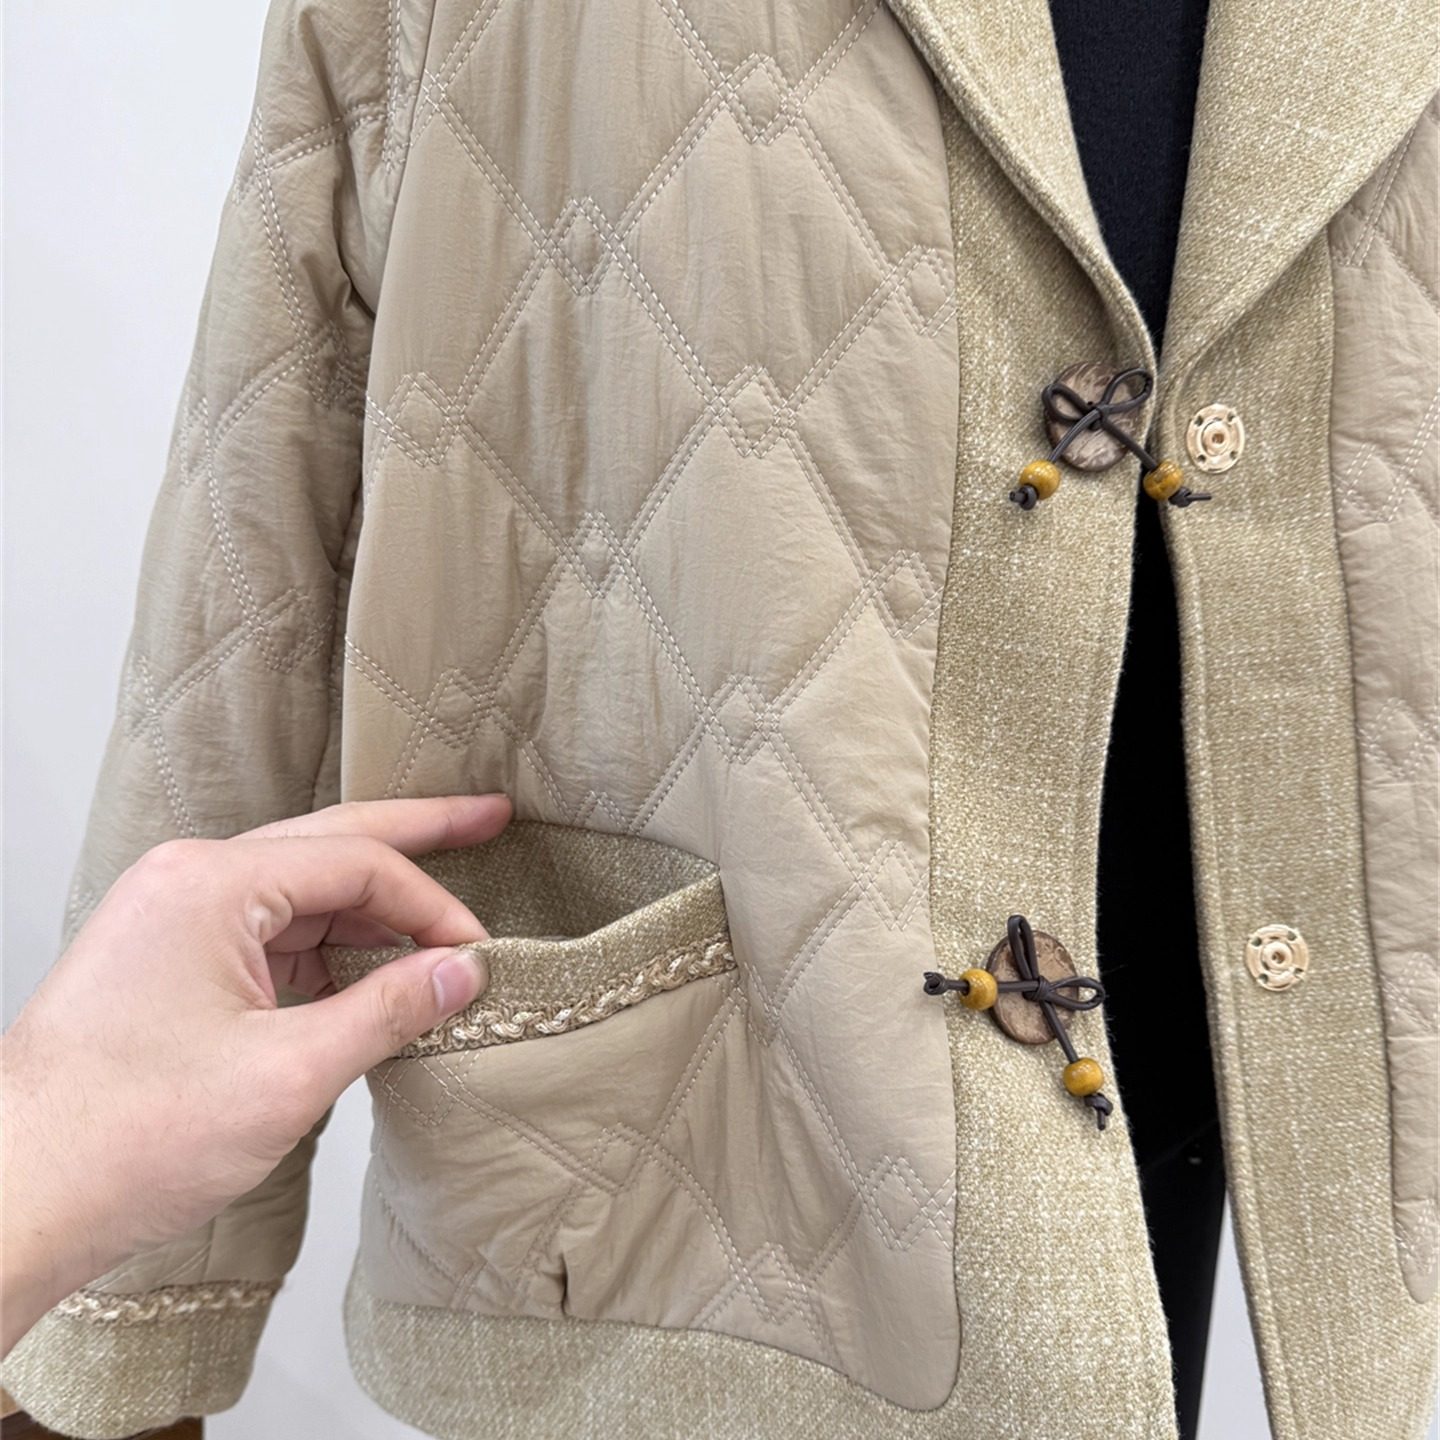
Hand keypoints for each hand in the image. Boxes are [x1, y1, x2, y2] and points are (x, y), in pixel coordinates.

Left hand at [1, 793, 511, 1354]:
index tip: (479, 956)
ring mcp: (174, 918)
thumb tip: (462, 972)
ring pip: (301, 891)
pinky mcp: (169, 960)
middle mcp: (188, 881)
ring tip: (440, 930)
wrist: (14, 1199)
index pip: (356, 863)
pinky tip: (372, 975)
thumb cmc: (122, 1139)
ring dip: (371, 912)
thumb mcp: (286, 1075)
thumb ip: (388, 1012)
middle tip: (489, 816)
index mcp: (210, 885)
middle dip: (415, 833)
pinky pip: (270, 933)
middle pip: (329, 841)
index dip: (432, 907)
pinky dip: (329, 951)